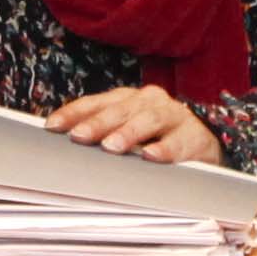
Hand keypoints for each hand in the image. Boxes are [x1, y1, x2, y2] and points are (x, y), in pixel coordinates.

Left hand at [50, 84, 217, 164]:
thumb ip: (101, 134)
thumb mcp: (128, 132)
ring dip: (129, 133)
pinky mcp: (195, 136)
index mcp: (128, 99)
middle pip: (120, 110)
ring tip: (112, 146)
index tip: (52, 127)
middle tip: (79, 136)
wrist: (204, 144)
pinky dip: (165, 149)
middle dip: (97, 123)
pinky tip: (151, 157)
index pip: (96, 102)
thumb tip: (64, 143)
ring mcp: (173, 116)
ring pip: (149, 120)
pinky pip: (178, 142)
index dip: (74, 113)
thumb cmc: (157, 138)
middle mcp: (149, 101)